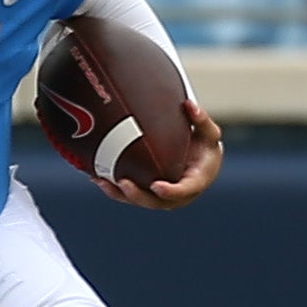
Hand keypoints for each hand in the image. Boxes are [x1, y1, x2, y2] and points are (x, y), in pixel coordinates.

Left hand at [102, 100, 223, 209]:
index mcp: (195, 183)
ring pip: (138, 200)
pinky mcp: (147, 193)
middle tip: (122, 182)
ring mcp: (160, 197)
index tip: (157, 186)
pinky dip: (113, 189)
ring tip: (102, 181)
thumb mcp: (208, 133)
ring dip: (119, 194)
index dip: (171, 192)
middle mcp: (176, 195)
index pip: (183, 191)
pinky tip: (98, 178)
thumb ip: (201, 120)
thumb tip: (189, 104)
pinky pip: (129, 195)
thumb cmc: (204, 146)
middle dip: (137, 195)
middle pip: (156, 202)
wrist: (199, 159)